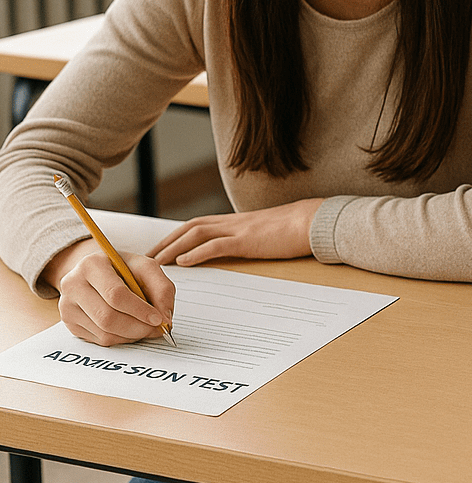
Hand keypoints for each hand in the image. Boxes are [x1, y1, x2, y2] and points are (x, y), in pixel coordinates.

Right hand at [43, 240, 175, 345]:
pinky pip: (99, 340)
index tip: (158, 319)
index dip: (140, 310)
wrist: (97, 272)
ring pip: (104, 333)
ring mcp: (67, 306)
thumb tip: (166, 318)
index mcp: (92, 265)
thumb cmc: (123, 269)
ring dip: (132, 335)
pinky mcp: (69, 323)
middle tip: (156, 329)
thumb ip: (162, 288)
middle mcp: (73, 285)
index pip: (116, 294)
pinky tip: (130, 329)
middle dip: (138, 327)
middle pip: (107, 318)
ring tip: (146, 328)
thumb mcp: (146, 268)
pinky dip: (121, 339)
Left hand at [149, 198, 322, 266]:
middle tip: (146, 257)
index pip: (199, 225)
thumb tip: (241, 249)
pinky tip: (184, 262)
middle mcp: (233, 222)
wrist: (314, 220)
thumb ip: (250, 239)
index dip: (177, 236)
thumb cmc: (296, 229)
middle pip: (190, 227)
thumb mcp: (267, 233)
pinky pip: (217, 245)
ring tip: (156, 262)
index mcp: (237, 222)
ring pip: (197, 233)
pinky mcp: (249, 240)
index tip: (162, 249)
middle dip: (166, 241)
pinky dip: (197, 252)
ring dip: (174, 247)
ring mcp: (240, 229)